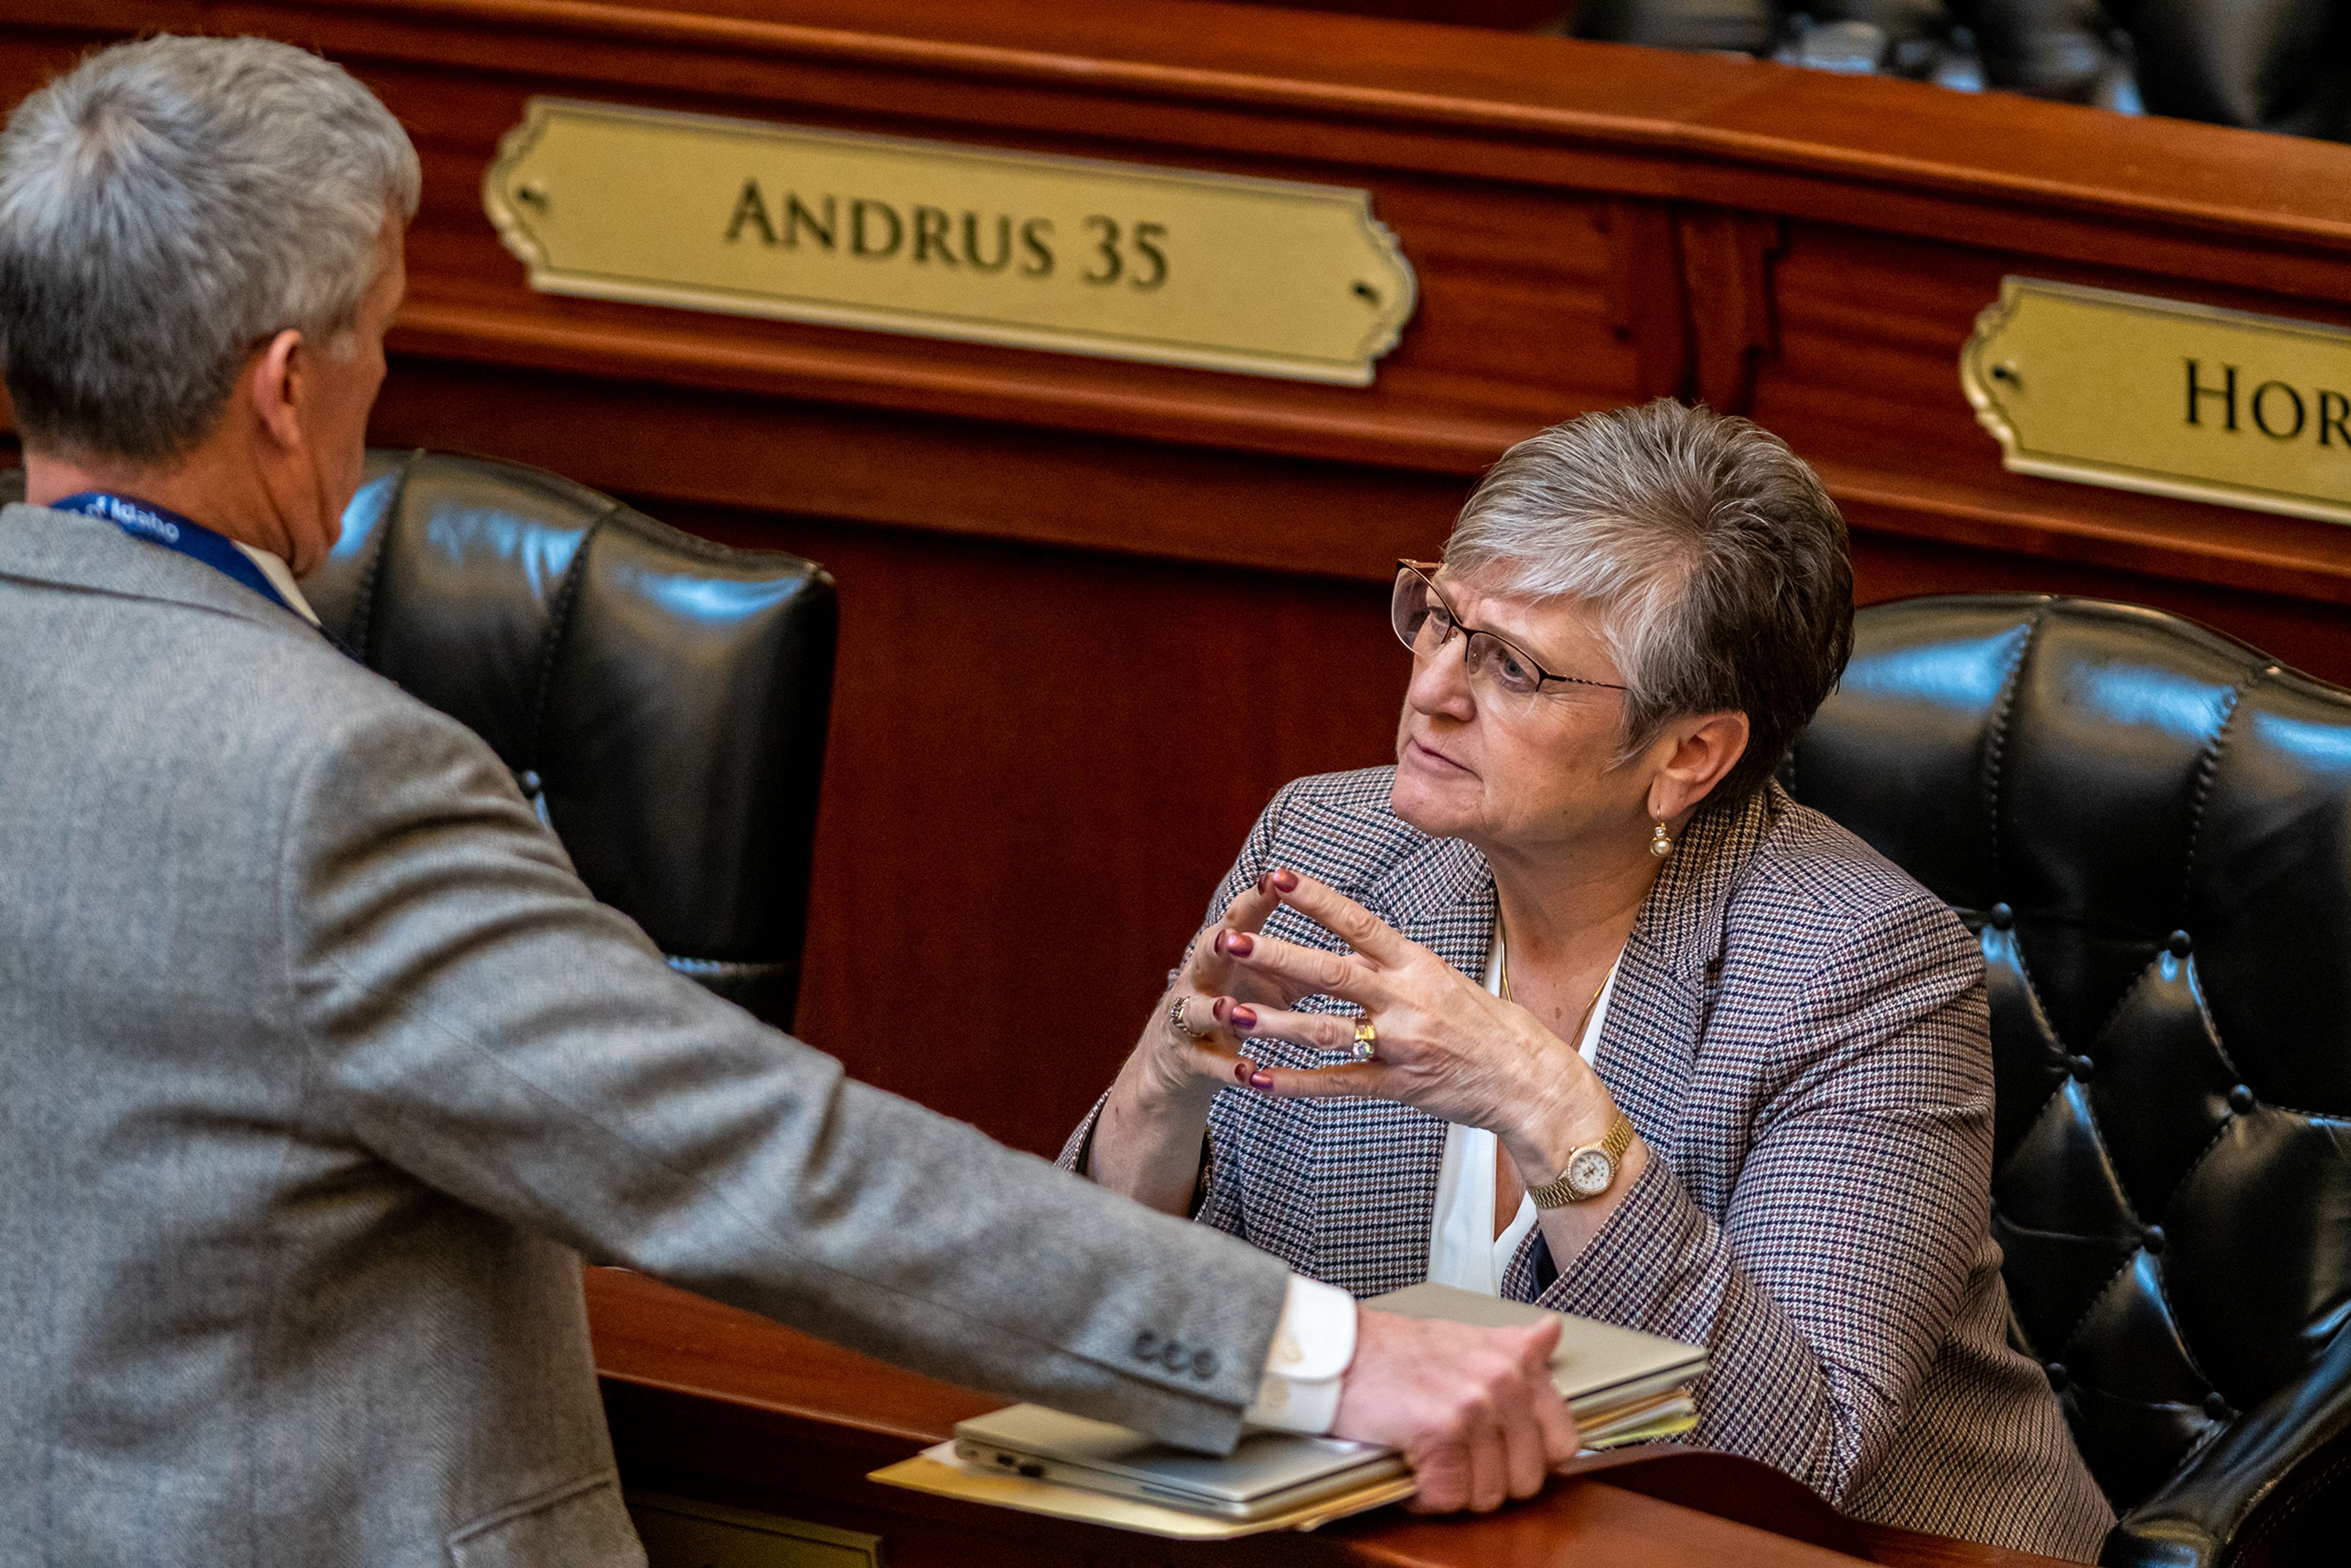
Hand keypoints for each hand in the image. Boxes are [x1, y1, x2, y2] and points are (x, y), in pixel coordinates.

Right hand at [1132, 872, 1306, 1107]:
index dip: (1258, 898)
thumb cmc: (1242, 1004)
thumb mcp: (1278, 983)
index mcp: (1229, 950)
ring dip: (1214, 1010)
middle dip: (1221, 944)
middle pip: (1210, 953)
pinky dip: (1225, 1067)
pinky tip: (1247, 1072)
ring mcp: (1189, 1015)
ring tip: (1231, 1009)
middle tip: (1233, 937)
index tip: (1277, 878)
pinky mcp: (1188, 1054)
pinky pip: (1206, 1061)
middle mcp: (1204, 975)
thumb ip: (1315, 968)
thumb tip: (1373, 954)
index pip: (1243, 916)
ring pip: (1198, 1009)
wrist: (1185, 1053)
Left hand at [1214, 869, 1615, 1175]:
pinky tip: (1258, 1079)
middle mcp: (1407, 1000)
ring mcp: (1401, 1045)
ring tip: (1228, 1013)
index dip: (1315, 899)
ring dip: (1273, 1024)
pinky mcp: (1398, 1086)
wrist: (1533, 1083)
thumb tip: (1354, 950)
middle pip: (1330, 971)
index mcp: (1418, 966)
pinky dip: (1296, 1083)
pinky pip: (1338, 1085)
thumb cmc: (1493, 1028)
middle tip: (1228, 940)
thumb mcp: (1446, 982)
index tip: (1276, 876)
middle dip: (1275, 956)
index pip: (1358, 922)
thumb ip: (1396, 969)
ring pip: (1325, 1031)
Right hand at [1332, 1307, 1578, 1511]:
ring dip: (1454, 1488)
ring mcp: (1473, 1407)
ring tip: (1431, 1459)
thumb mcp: (1467, 1337)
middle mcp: (1503, 1382)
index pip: (1562, 1443)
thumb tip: (1552, 1332)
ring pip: (1487, 1494)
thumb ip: (1515, 1345)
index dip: (1530, 1460)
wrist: (1342, 1350)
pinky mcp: (1440, 1433)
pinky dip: (1424, 1495)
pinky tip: (1412, 1467)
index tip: (1500, 1455)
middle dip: (1488, 1479)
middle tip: (1455, 1457)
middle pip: (1525, 1479)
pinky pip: (1447, 1498)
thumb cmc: (1398, 1351)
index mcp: (1517, 1362)